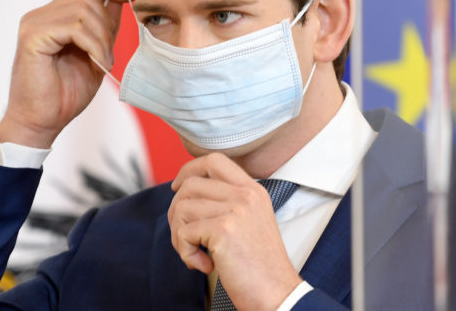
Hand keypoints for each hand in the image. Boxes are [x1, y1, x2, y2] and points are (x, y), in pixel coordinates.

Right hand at [0, 0, 131, 148]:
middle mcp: (40, 15)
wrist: (41, 123)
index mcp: (53, 17)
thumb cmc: (65, 94)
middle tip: (108, 52)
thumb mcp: (95, 54)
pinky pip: (73, 26)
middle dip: (107, 20)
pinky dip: (93, 44)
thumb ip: (104, 28)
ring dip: (102, 36)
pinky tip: (96, 62)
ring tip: (103, 61)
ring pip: (82, 8)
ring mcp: (34, 23)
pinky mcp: (32, 37)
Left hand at [168, 153, 301, 310]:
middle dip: (176, 211)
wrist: (278, 296)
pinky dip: (185, 252)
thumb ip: (226, 203)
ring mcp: (236, 210)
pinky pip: (183, 232)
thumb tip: (184, 192)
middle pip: (190, 183)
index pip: (214, 160)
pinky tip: (203, 265)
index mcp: (253, 190)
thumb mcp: (249, 222)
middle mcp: (245, 195)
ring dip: (179, 235)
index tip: (177, 187)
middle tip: (185, 236)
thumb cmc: (259, 267)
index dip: (189, 170)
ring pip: (182, 207)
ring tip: (194, 253)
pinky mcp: (223, 229)